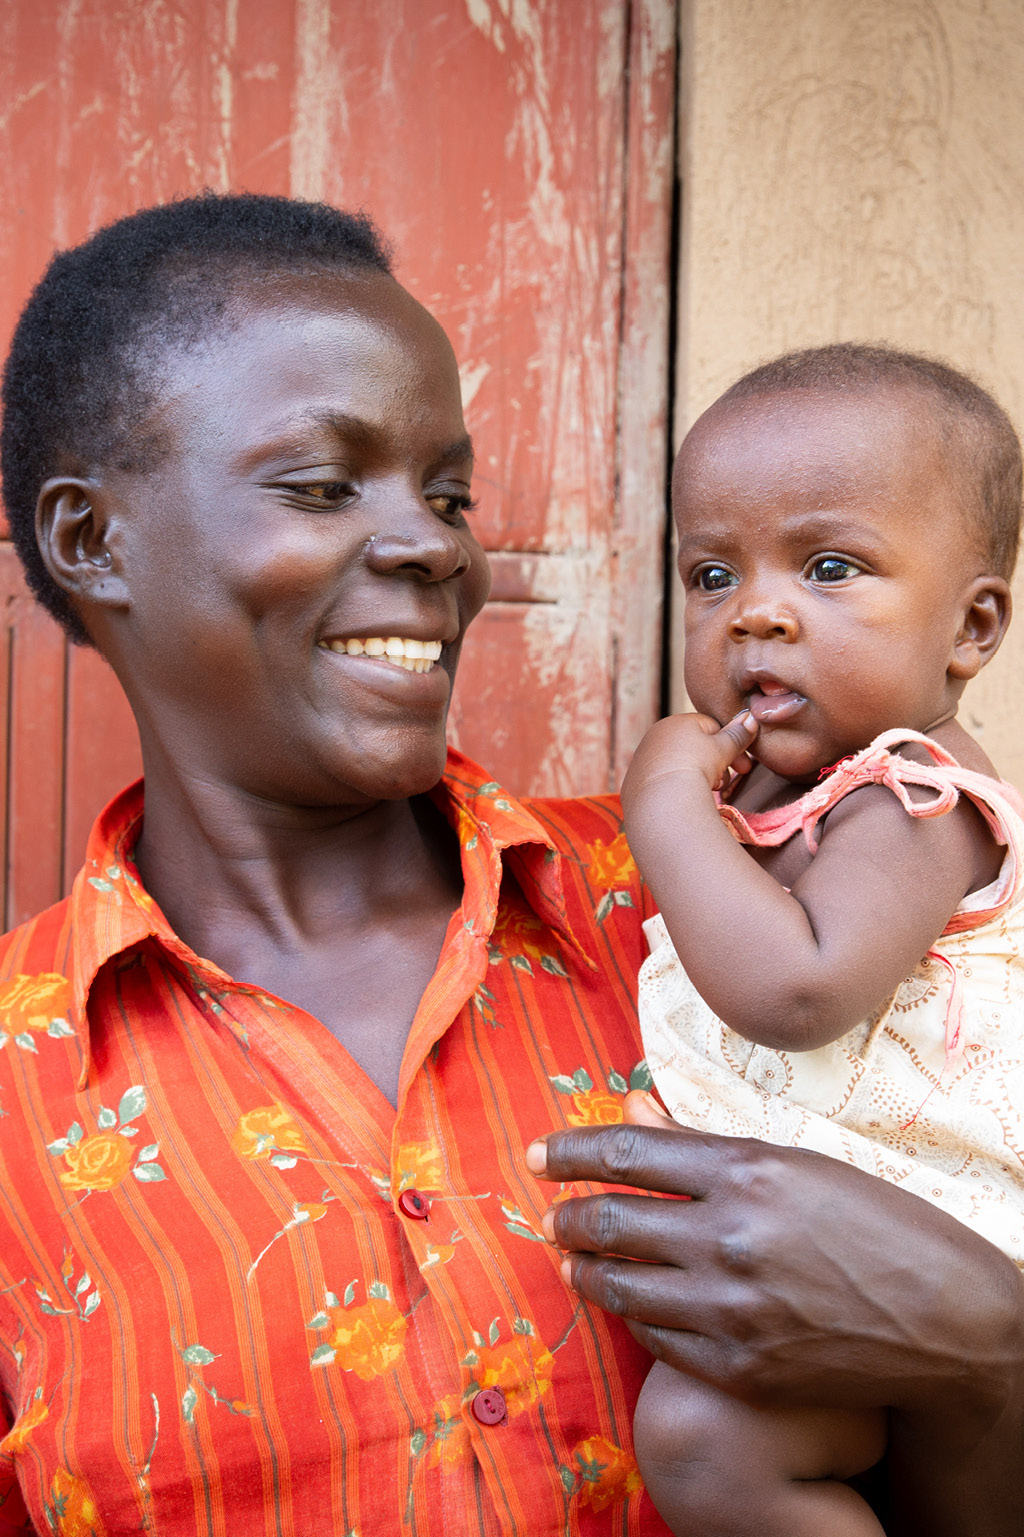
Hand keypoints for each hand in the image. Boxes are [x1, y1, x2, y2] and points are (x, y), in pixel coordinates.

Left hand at [525, 1093, 1023, 1432]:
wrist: (945, 1319)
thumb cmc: (874, 1224)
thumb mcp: (794, 1164)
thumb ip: (701, 1142)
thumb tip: (630, 1107)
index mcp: (747, 1172)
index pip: (625, 1155)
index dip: (569, 1153)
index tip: (538, 1155)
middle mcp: (731, 1238)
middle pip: (609, 1222)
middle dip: (567, 1217)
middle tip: (552, 1215)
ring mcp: (733, 1309)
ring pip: (620, 1286)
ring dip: (584, 1271)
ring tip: (572, 1261)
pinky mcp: (739, 1367)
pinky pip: (656, 1338)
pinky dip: (632, 1315)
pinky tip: (627, 1302)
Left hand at [620, 710, 757, 815]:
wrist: (661, 800)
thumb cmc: (695, 767)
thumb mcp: (723, 748)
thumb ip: (738, 734)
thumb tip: (751, 718)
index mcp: (677, 722)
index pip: (711, 727)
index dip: (731, 746)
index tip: (743, 767)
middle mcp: (656, 736)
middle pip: (695, 747)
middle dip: (716, 764)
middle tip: (727, 783)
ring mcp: (643, 758)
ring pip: (680, 764)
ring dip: (700, 776)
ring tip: (709, 791)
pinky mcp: (635, 781)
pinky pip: (664, 780)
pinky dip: (678, 786)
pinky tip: (686, 798)